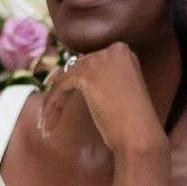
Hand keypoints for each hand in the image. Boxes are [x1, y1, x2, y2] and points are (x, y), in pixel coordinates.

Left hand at [41, 43, 164, 157]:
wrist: (138, 134)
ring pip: (67, 77)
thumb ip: (103, 80)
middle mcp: (112, 51)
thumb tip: (77, 79)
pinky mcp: (87, 72)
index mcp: (124, 54)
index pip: (91, 63)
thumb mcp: (118, 92)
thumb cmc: (132, 122)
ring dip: (54, 100)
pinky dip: (52, 102)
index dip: (74, 79)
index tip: (62, 95)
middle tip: (50, 111)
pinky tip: (48, 119)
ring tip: (48, 122)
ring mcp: (100, 59)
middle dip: (62, 90)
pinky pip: (61, 84)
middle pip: (77, 68)